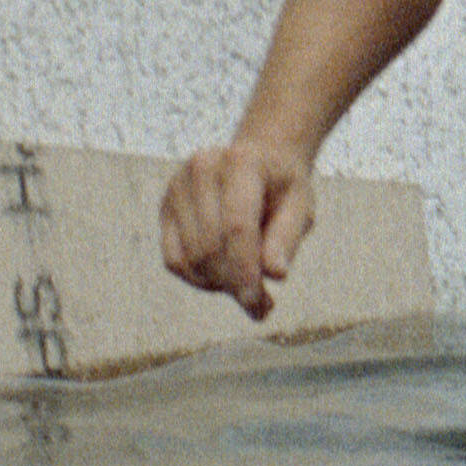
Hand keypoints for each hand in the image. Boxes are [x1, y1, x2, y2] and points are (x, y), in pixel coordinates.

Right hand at [160, 134, 321, 320]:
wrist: (260, 159)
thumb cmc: (283, 187)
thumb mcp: (300, 206)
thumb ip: (287, 238)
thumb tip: (275, 274)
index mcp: (241, 164)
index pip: (236, 227)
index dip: (245, 271)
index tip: (258, 305)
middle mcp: (201, 171)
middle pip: (210, 246)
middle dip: (235, 284)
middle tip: (260, 305)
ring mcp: (177, 189)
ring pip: (190, 257)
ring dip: (219, 284)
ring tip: (248, 289)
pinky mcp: (165, 208)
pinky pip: (174, 259)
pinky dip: (198, 279)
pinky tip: (224, 280)